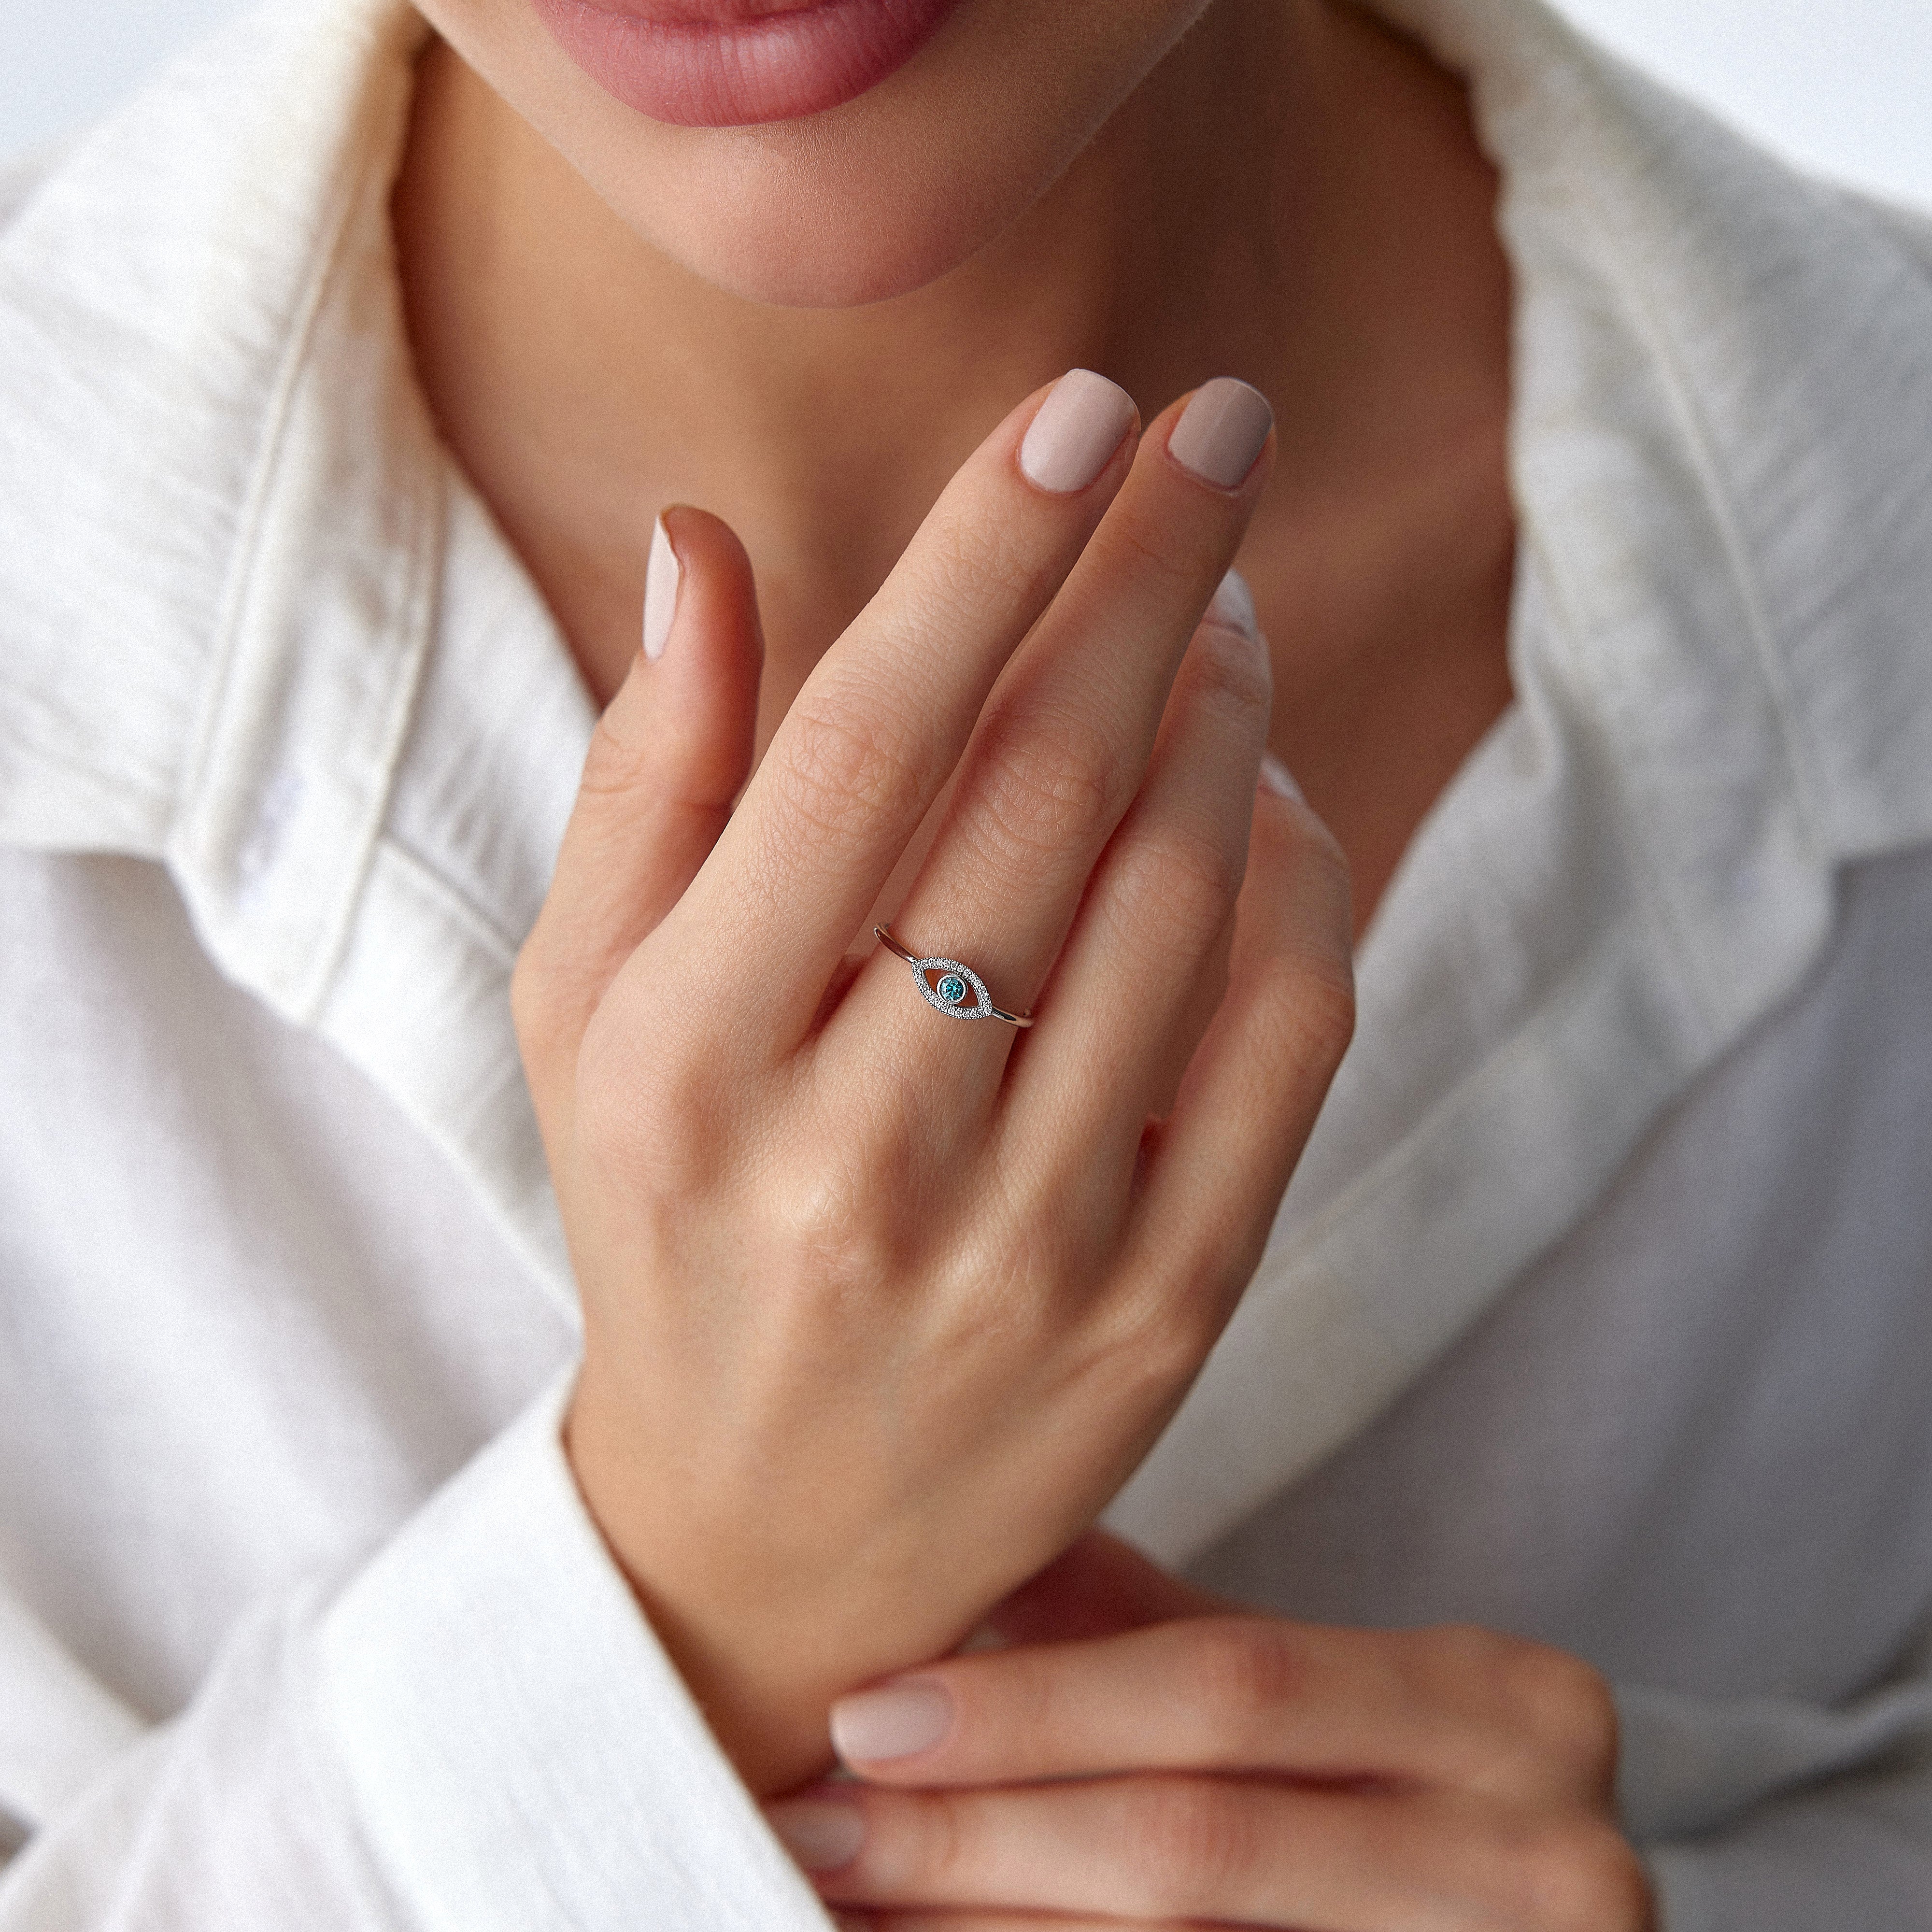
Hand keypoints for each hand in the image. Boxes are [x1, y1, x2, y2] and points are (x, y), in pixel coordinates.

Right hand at [513, 373, 1353, 1792]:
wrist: (769, 1533)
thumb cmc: (666, 1226)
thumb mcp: (586, 1017)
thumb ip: (645, 782)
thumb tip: (702, 543)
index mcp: (694, 1058)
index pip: (865, 747)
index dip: (985, 555)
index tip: (1082, 409)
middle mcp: (860, 1152)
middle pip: (1048, 792)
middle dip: (1150, 575)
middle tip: (1218, 433)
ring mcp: (1029, 1244)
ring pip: (1183, 902)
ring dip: (1230, 710)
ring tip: (1228, 601)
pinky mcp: (1162, 1310)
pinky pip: (1283, 1045)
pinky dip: (1305, 884)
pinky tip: (1273, 794)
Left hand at [772, 1533, 1654, 1931]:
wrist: (1516, 1917)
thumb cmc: (1401, 1789)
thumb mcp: (1311, 1687)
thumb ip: (1152, 1629)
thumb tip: (959, 1558)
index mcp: (1510, 1706)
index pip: (1232, 1689)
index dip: (1037, 1708)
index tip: (862, 1715)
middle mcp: (1547, 1857)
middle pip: (1199, 1844)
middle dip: (980, 1839)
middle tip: (817, 1826)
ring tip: (846, 1903)